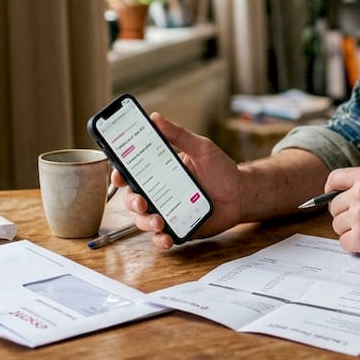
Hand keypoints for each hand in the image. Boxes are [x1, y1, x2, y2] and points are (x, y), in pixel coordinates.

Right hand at [111, 112, 243, 250]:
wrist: (241, 194)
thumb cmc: (221, 170)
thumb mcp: (201, 148)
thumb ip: (179, 135)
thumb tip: (156, 118)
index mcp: (159, 171)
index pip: (132, 173)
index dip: (119, 175)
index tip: (118, 176)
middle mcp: (159, 192)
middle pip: (132, 198)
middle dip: (131, 201)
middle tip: (141, 201)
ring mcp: (167, 211)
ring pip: (143, 220)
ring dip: (145, 222)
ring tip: (158, 222)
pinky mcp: (177, 228)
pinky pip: (161, 237)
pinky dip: (160, 240)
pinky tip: (166, 238)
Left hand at [326, 166, 359, 264]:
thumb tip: (343, 197)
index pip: (334, 179)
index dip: (331, 191)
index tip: (333, 199)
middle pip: (334, 206)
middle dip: (345, 216)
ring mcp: (359, 216)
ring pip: (337, 226)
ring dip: (351, 232)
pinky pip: (344, 243)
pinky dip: (356, 246)